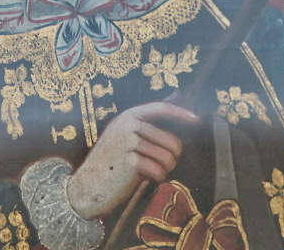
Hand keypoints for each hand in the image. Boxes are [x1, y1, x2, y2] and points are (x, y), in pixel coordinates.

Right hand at [66, 102, 198, 218]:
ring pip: (169, 158)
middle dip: (171, 159)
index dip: (181, 113)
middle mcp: (128, 124)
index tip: (197, 120)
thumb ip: (146, 124)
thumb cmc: (110, 163)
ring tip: (147, 173)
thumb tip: (176, 96)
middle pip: (172, 141)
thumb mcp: (124, 137)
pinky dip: (155, 179)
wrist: (86, 187)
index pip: (161, 108)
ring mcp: (128, 141)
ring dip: (164, 171)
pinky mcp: (130, 160)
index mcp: (128, 116)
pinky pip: (160, 171)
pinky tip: (141, 180)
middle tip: (157, 167)